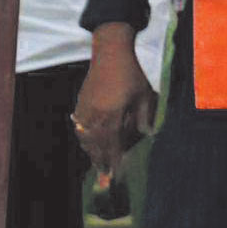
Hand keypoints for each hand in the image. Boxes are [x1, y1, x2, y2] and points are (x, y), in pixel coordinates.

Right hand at [74, 46, 157, 176]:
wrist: (111, 52)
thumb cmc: (132, 72)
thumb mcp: (144, 94)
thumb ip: (144, 116)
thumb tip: (147, 135)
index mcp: (113, 114)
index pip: (112, 143)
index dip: (114, 159)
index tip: (116, 173)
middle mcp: (96, 115)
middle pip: (96, 144)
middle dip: (100, 160)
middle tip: (104, 175)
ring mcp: (85, 109)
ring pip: (85, 137)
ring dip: (90, 151)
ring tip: (95, 162)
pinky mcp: (81, 103)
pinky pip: (79, 126)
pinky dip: (83, 137)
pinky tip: (86, 141)